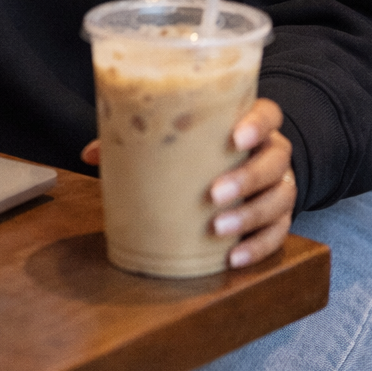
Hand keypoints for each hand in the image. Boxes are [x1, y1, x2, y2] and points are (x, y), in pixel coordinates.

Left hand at [80, 97, 295, 269]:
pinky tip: (234, 256)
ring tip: (219, 229)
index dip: (257, 124)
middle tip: (214, 194)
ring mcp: (280, 185)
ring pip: (281, 197)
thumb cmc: (203, 149)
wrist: (240, 165)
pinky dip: (258, 247)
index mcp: (249, 123)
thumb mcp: (179, 139)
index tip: (235, 137)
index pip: (268, 114)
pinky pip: (279, 233)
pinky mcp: (280, 218)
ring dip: (251, 215)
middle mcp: (272, 152)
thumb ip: (141, 140)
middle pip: (275, 159)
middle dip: (247, 177)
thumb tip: (90, 154)